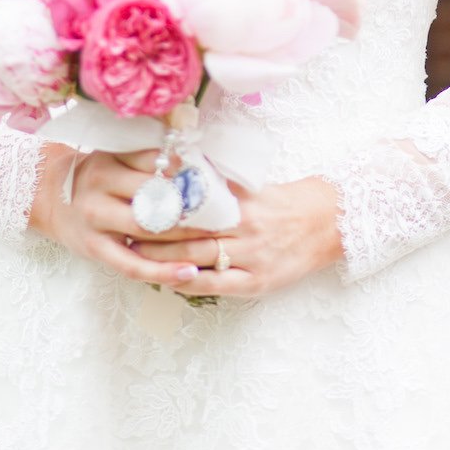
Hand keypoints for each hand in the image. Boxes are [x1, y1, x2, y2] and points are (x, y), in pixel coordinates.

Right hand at [28, 141, 211, 290]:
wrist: (48, 195)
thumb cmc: (94, 174)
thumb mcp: (114, 156)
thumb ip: (148, 157)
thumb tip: (194, 157)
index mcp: (109, 162)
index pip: (154, 164)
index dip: (188, 171)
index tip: (217, 178)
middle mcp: (100, 191)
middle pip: (155, 199)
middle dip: (193, 207)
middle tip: (228, 213)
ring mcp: (97, 223)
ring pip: (148, 233)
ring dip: (186, 239)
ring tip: (219, 242)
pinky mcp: (96, 250)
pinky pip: (133, 266)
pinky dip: (163, 272)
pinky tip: (189, 273)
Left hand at [134, 175, 343, 298]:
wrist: (326, 223)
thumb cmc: (284, 201)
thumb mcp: (252, 185)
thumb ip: (219, 180)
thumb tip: (181, 164)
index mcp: (241, 201)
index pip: (192, 204)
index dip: (162, 205)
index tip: (136, 202)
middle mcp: (244, 228)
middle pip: (189, 232)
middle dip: (153, 234)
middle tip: (124, 230)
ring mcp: (251, 257)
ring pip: (198, 259)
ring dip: (163, 259)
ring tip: (136, 256)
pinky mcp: (257, 282)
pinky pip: (216, 286)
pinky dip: (190, 282)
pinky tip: (168, 280)